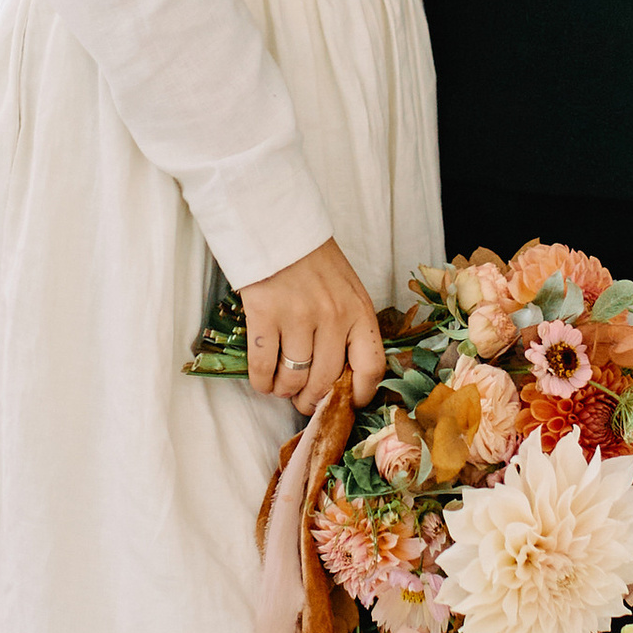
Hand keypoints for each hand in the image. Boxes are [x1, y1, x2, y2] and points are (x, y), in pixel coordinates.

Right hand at [240, 237, 388, 416]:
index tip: (346, 405)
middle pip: (326, 380)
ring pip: (294, 378)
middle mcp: (333, 317)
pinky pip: (263, 366)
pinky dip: (262, 381)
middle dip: (312, 401)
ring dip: (285, 391)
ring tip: (281, 388)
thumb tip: (341, 376)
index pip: (371, 367)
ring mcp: (298, 316)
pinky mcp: (265, 315)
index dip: (360, 396)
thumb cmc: (313, 261)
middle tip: (303, 403)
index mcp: (359, 311)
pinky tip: (263, 381)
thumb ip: (350, 327)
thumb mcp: (347, 290)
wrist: (278, 227)